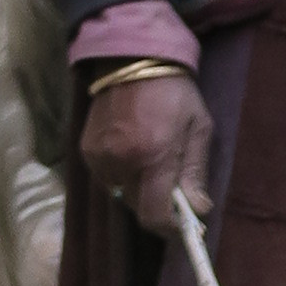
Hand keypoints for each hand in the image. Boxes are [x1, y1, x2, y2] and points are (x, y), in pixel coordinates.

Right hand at [77, 69, 212, 239]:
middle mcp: (122, 161)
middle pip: (137, 206)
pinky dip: (120, 174)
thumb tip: (198, 209)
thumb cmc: (175, 93)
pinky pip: (106, 177)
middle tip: (171, 187)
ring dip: (137, 188)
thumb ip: (196, 172)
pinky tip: (132, 152)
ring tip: (151, 162)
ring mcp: (100, 156)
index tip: (181, 223)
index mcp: (154, 157)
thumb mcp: (199, 129)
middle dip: (156, 204)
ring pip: (120, 193)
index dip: (168, 227)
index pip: (154, 214)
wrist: (133, 58)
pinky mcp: (86, 149)